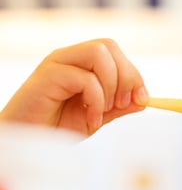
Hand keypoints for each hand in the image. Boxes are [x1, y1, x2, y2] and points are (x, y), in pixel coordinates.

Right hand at [0, 38, 148, 135]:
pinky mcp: (47, 76)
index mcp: (81, 63)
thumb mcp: (98, 117)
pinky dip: (96, 101)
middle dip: (126, 77)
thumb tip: (144, 100)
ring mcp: (57, 63)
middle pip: (109, 46)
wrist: (28, 143)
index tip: (141, 100)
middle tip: (121, 105)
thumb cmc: (58, 128)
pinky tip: (91, 120)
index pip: (114, 52)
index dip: (134, 74)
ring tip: (104, 111)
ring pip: (98, 53)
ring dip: (111, 85)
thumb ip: (119, 107)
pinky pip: (84, 78)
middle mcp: (69, 57)